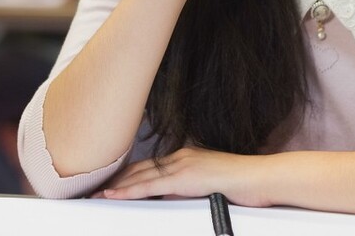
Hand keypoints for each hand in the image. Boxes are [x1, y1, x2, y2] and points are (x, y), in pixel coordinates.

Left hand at [103, 146, 271, 206]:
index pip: (150, 166)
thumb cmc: (241, 184)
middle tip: (96, 189)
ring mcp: (182, 164)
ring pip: (140, 175)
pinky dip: (129, 190)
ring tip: (98, 194)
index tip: (113, 183)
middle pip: (140, 168)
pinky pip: (150, 185)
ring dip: (117, 185)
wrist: (258, 178)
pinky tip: (114, 195)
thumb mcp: (208, 185)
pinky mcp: (184, 177)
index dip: (129, 175)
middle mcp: (180, 156)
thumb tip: (171, 198)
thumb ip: (188, 188)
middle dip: (117, 179)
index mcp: (186, 157)